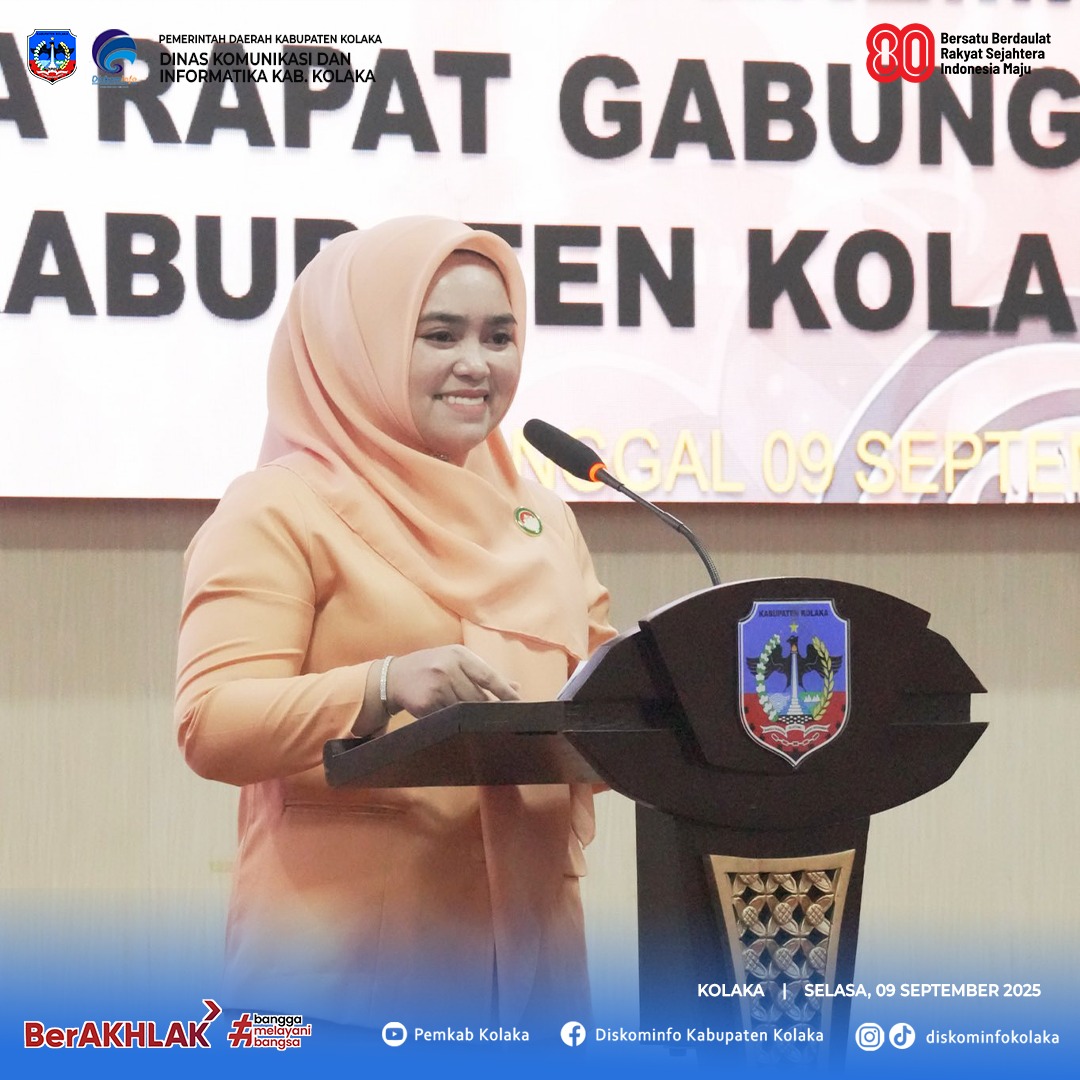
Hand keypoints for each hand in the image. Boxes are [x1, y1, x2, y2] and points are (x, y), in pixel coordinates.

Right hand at [384, 645, 520, 717]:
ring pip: (464, 710)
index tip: (520, 704)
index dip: (505, 692)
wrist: (395, 676)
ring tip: (472, 719)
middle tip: (494, 718)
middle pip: (478, 697)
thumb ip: (485, 674)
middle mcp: (448, 668)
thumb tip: (516, 687)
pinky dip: (453, 721)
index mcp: (460, 655)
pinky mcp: (425, 704)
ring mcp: (436, 686)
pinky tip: (452, 721)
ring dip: (469, 717)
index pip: (489, 676)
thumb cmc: (432, 667)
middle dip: (486, 709)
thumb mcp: (457, 661)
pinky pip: (448, 718)